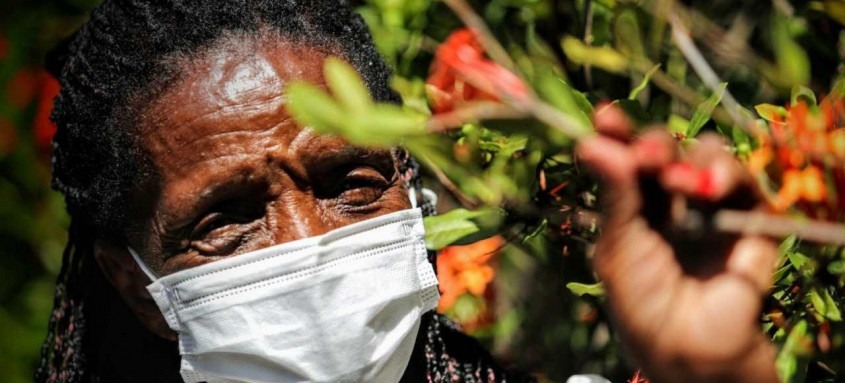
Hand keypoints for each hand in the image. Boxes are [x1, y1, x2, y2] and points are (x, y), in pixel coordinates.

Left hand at [577, 106, 778, 382]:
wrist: (692, 346)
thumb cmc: (643, 303)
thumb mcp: (618, 248)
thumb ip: (614, 195)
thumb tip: (590, 139)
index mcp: (631, 207)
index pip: (625, 159)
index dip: (617, 134)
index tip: (604, 115)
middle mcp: (670, 202)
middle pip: (665, 149)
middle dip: (653, 145)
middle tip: (647, 157)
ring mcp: (710, 208)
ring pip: (705, 155)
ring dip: (691, 160)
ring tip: (680, 184)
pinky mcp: (748, 218)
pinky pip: (743, 182)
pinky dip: (727, 175)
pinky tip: (710, 188)